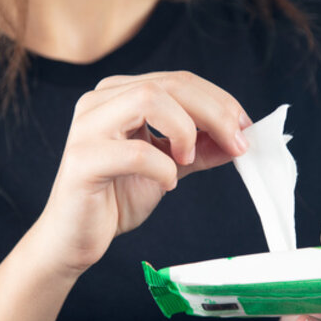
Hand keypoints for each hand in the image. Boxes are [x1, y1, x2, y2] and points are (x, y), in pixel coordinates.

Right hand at [28, 71, 251, 274]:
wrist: (74, 239)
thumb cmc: (116, 198)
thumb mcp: (170, 168)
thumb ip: (200, 149)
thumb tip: (239, 138)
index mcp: (118, 94)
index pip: (178, 80)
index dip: (219, 101)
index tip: (246, 128)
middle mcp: (99, 101)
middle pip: (169, 85)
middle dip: (214, 112)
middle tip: (237, 143)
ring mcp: (87, 127)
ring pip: (149, 101)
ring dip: (185, 130)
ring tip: (188, 160)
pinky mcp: (82, 160)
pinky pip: (135, 152)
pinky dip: (162, 168)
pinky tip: (167, 184)